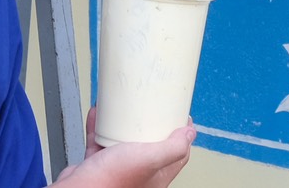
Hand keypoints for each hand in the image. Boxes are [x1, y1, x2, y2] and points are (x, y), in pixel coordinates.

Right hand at [59, 113, 192, 186]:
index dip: (180, 133)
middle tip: (152, 107)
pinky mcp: (98, 164)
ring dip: (124, 123)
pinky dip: (100, 126)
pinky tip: (100, 113)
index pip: (176, 153)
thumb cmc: (111, 181)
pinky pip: (100, 140)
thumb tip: (190, 135)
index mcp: (156, 175)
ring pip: (124, 141)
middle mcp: (138, 173)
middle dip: (151, 124)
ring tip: (125, 107)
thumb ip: (173, 148)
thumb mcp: (149, 159)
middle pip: (151, 144)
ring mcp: (118, 168)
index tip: (179, 115)